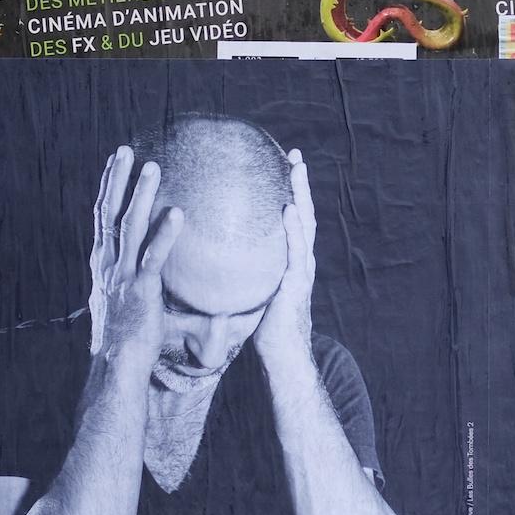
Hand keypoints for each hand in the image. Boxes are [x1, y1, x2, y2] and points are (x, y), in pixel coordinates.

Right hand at [88, 146, 181, 368]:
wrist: (115, 366)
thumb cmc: (125, 339)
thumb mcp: (124, 302)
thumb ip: (136, 281)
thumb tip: (152, 270)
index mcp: (103, 266)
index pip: (102, 219)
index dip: (106, 189)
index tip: (113, 164)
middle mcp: (108, 265)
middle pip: (109, 213)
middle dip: (116, 179)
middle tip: (126, 150)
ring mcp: (122, 277)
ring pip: (129, 226)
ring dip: (141, 194)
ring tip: (153, 167)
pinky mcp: (140, 291)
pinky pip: (153, 256)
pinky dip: (164, 233)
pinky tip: (177, 213)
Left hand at [254, 148, 316, 368]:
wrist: (282, 358)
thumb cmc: (265, 331)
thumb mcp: (250, 293)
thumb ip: (239, 273)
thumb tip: (209, 256)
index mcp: (290, 262)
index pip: (292, 221)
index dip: (289, 194)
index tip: (283, 167)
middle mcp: (301, 260)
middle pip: (303, 214)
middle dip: (300, 184)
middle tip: (294, 156)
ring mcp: (302, 270)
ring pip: (305, 224)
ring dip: (302, 195)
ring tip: (295, 169)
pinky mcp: (297, 284)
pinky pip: (296, 250)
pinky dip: (293, 228)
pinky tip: (287, 208)